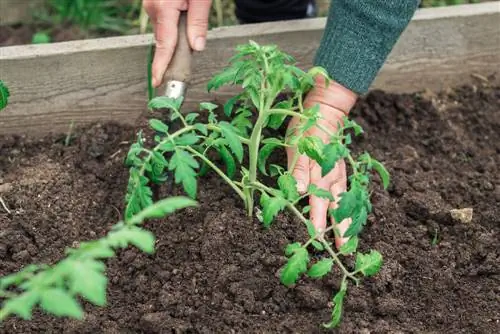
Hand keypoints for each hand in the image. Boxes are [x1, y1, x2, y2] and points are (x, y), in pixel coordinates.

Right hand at [143, 0, 211, 86]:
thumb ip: (198, 21)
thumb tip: (197, 47)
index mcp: (165, 7)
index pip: (164, 44)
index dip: (161, 66)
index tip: (157, 82)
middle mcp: (154, 7)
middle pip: (164, 39)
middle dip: (176, 49)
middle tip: (189, 54)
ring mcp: (151, 4)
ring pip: (164, 30)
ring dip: (177, 34)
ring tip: (191, 23)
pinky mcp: (153, 2)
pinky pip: (163, 21)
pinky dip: (173, 25)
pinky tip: (184, 15)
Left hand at [286, 77, 357, 248]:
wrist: (327, 110)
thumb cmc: (307, 128)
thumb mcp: (297, 147)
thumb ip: (298, 171)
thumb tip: (300, 193)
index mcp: (319, 172)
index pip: (317, 202)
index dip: (317, 220)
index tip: (317, 238)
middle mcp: (332, 176)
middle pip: (337, 207)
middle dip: (341, 229)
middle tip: (345, 249)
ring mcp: (340, 173)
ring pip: (345, 201)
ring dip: (347, 220)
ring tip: (351, 239)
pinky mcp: (342, 169)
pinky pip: (348, 191)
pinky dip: (350, 205)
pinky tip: (351, 215)